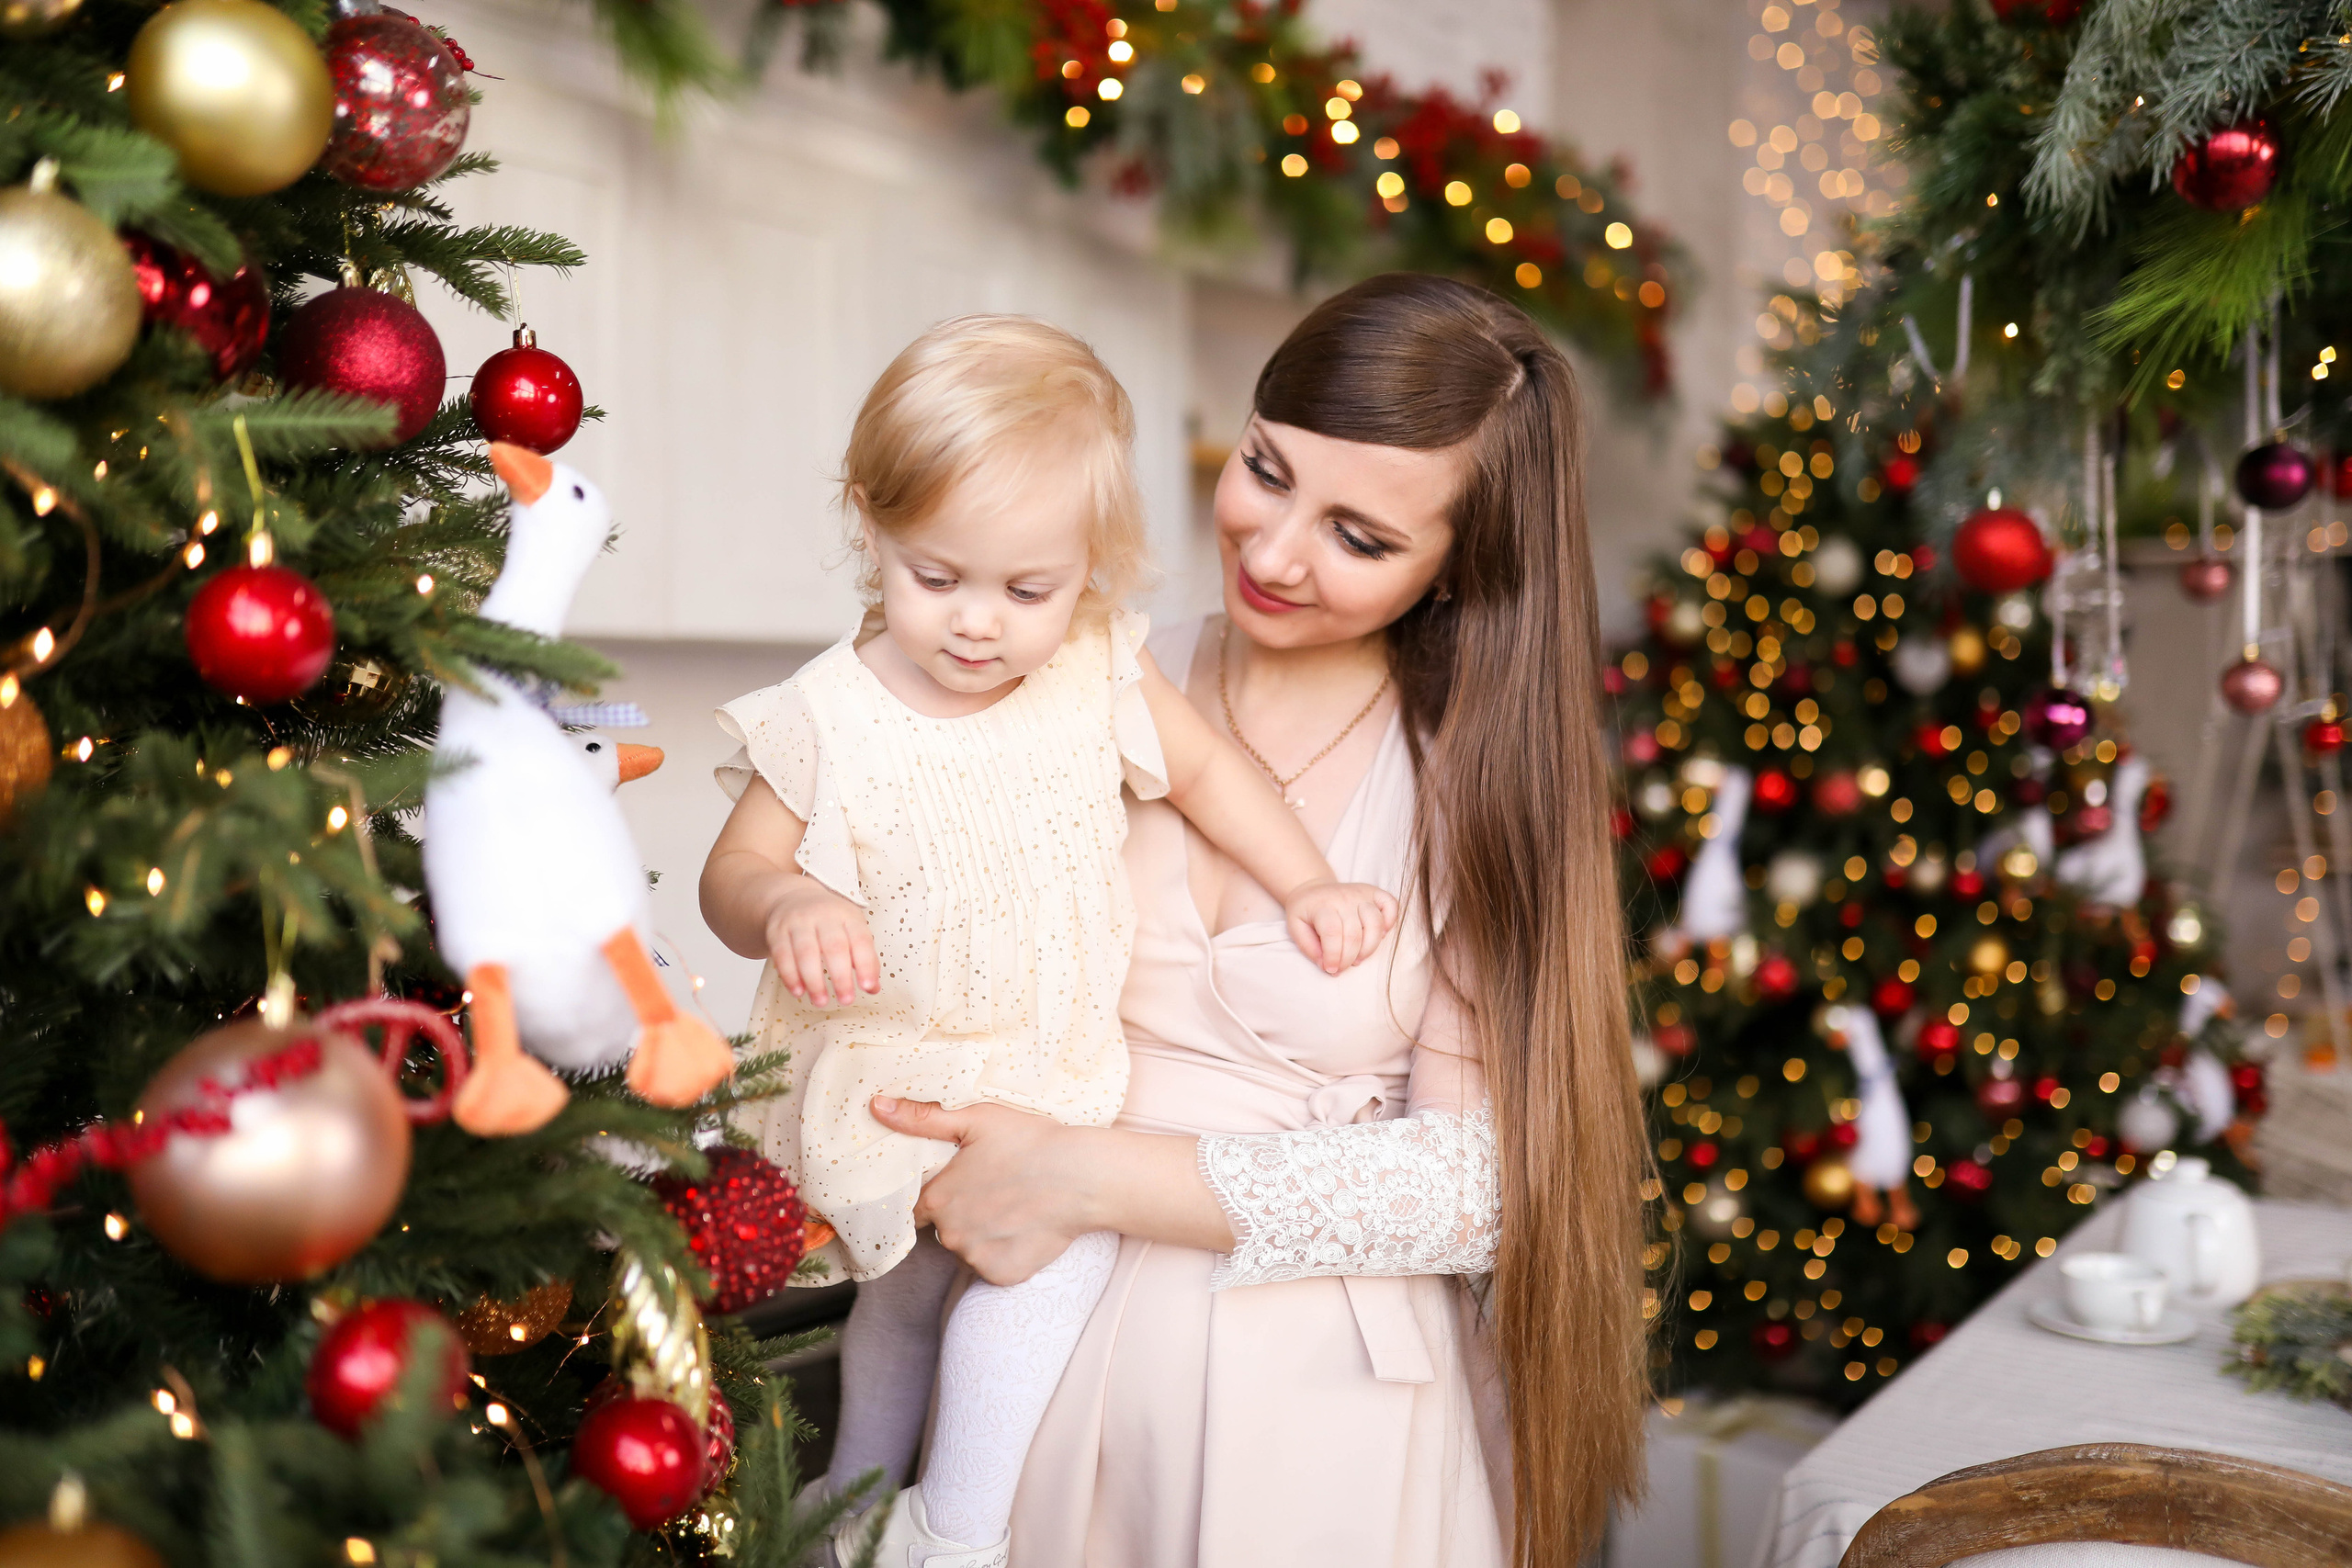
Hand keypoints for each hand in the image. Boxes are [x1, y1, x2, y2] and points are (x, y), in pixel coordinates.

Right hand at [763, 879, 876, 1005]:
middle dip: (840, 976)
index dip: (866, 964)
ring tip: (820, 1002)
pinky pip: (782, 955)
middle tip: (846, 1000)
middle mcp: (824, 915)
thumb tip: (873, 988)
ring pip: (806, 952)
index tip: (867, 987)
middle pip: (834, 946)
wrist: (792, 897)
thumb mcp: (850, 931)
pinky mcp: (777, 931)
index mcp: (847, 915)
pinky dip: (790, 976)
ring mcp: (798, 921)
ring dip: (814, 980)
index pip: (860, 939)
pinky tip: (798, 992)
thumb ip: (864, 959)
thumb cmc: (829, 922)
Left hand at [871, 1097, 1093, 1284]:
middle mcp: (949, 1234)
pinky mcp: (1003, 1275)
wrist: (1083, 1177)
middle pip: (943, 1227)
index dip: (936, 1193)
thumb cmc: (1031, 1142)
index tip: (960, 1183)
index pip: (916, 1206)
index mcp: (936, 1198)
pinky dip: (1005, 1251)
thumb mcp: (976, 1119)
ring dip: (982, 1231)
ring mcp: (976, 1258)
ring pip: (969, 1246)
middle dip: (962, 1211)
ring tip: (1014, 1205)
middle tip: (995, 1187)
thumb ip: (921, 1118)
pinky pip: (994, 1265)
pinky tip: (1025, 1227)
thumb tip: (876, 1108)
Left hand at [1283, 879, 1399, 974]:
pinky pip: (1391, 905)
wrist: (1314, 890)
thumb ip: (1308, 948)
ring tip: (1358, 958)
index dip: (1334, 956)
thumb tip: (1327, 965)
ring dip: (1369, 948)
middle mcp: (1344, 898)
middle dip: (1349, 959)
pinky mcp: (1374, 893)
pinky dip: (1390, 922)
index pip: (1332, 933)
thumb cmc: (1306, 913)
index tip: (1331, 969)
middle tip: (1342, 968)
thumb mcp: (1295, 928)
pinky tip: (1380, 935)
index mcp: (1322, 906)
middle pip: (1354, 934)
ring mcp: (1361, 894)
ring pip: (1375, 923)